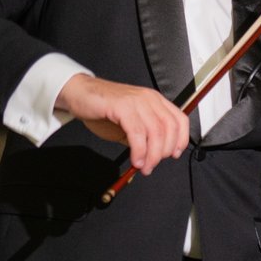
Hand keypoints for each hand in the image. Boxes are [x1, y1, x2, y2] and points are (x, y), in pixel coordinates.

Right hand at [57, 73, 188, 173]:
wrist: (79, 94)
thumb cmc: (104, 109)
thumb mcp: (130, 125)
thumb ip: (144, 138)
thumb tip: (152, 157)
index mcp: (155, 101)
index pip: (180, 120)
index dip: (180, 140)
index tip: (174, 155)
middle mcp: (149, 99)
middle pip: (169, 128)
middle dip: (163, 153)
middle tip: (151, 166)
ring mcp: (136, 101)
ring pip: (155, 132)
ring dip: (151, 155)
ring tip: (143, 166)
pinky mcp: (122, 106)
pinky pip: (137, 132)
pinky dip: (139, 149)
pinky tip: (135, 159)